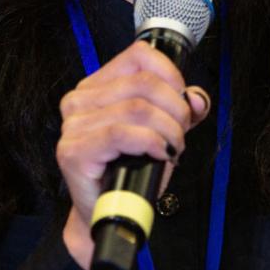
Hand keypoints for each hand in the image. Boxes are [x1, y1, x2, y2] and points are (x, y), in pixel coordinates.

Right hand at [54, 40, 211, 269]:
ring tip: (170, 149)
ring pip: (138, 108)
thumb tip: (196, 97)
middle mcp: (79, 101)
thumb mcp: (161, 132)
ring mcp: (73, 126)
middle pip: (144, 84)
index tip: (183, 102)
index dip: (172, 75)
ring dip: (168, 131)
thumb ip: (180, 110)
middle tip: (179, 135)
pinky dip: (151, 143)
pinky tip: (159, 154)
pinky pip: (122, 133)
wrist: (107, 213)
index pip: (139, 56)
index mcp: (96, 88)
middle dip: (176, 110)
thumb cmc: (129, 172)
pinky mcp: (74, 151)